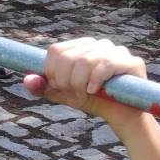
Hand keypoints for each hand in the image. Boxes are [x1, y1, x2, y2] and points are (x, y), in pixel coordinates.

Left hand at [23, 37, 145, 125]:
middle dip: (65, 81)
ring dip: (79, 83)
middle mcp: (98, 44)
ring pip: (85, 61)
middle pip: (68, 57)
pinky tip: (94, 90)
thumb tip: (27, 79)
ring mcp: (116, 50)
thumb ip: (44, 87)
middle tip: (74, 93)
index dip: (52, 72)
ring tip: (85, 94)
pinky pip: (105, 65)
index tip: (60, 87)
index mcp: (80, 47)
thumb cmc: (92, 100)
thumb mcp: (63, 94)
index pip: (55, 51)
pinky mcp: (131, 62)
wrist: (120, 115)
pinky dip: (95, 81)